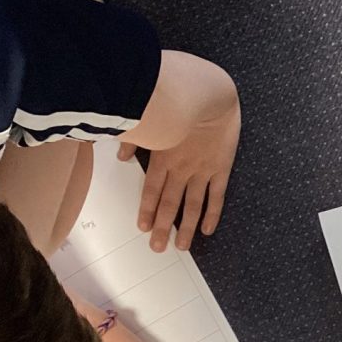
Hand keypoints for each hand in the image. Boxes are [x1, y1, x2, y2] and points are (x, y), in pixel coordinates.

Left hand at [119, 89, 239, 252]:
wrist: (211, 94)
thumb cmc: (179, 98)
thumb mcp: (151, 116)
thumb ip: (135, 138)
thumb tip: (121, 154)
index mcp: (163, 157)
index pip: (152, 190)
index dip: (147, 210)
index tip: (143, 227)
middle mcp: (182, 169)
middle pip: (170, 204)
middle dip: (163, 227)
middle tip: (158, 248)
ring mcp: (202, 171)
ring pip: (193, 206)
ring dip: (187, 228)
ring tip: (182, 246)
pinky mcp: (220, 168)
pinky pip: (216, 196)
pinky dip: (212, 214)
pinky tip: (208, 229)